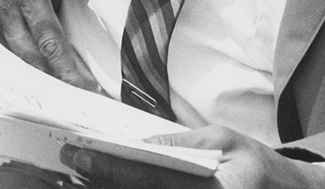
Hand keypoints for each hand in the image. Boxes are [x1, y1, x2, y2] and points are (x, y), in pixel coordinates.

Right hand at [0, 0, 99, 89]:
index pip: (50, 40)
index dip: (68, 69)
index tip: (85, 87)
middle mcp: (1, 8)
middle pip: (30, 58)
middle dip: (54, 80)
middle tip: (75, 93)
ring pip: (10, 55)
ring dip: (33, 71)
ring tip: (55, 80)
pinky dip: (10, 55)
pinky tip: (24, 55)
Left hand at [61, 127, 324, 188]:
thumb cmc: (254, 163)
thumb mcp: (222, 140)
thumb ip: (179, 143)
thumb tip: (134, 145)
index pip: (151, 179)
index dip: (110, 168)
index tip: (78, 155)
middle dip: (103, 183)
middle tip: (70, 165)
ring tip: (81, 178)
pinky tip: (113, 185)